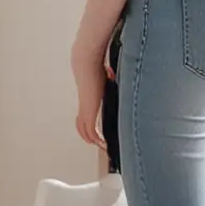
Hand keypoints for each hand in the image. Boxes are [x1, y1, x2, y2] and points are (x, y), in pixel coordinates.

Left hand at [71, 34, 110, 150]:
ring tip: (102, 146)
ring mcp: (85, 107)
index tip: (99, 131)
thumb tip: (123, 73)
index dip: (90, 123)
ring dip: (92, 139)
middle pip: (81, 125)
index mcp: (88, 96)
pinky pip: (89, 130)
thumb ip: (115, 75)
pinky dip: (95, 139)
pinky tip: (103, 144)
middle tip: (100, 143)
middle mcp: (85, 103)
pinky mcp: (87, 110)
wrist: (86, 59)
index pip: (85, 114)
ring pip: (83, 129)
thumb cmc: (96, 61)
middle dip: (89, 135)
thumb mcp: (109, 72)